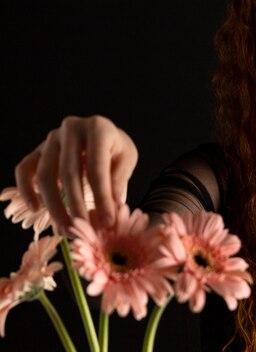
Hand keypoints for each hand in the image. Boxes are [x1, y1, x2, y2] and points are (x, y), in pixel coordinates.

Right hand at [15, 115, 137, 232]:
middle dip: (76, 205)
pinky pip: (25, 169)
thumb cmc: (116, 150)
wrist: (102, 135)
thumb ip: (119, 180)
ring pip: (45, 175)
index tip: (108, 221)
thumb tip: (112, 209)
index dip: (102, 197)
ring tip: (65, 228)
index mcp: (98, 128)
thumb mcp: (126, 159)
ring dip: (54, 205)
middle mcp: (71, 128)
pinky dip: (26, 190)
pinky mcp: (37, 149)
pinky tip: (36, 209)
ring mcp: (51, 138)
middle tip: (83, 229)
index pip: (97, 167)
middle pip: (68, 172)